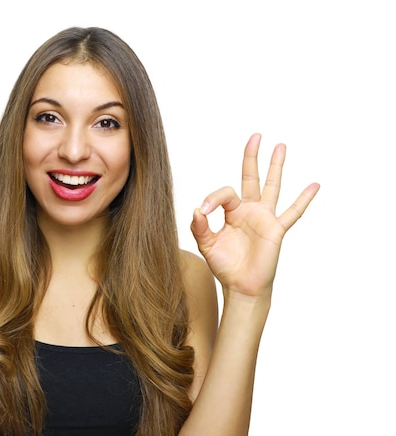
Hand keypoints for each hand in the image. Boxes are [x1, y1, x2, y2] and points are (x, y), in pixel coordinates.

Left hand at [190, 133, 319, 300]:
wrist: (241, 286)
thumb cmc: (225, 266)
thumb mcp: (206, 245)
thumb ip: (200, 227)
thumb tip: (196, 209)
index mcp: (231, 212)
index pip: (225, 193)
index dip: (213, 198)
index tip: (204, 212)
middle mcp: (249, 210)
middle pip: (251, 177)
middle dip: (252, 157)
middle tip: (256, 136)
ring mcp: (265, 218)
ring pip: (272, 186)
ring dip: (276, 166)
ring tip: (281, 146)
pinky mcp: (276, 229)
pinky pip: (293, 212)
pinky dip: (304, 199)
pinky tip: (314, 185)